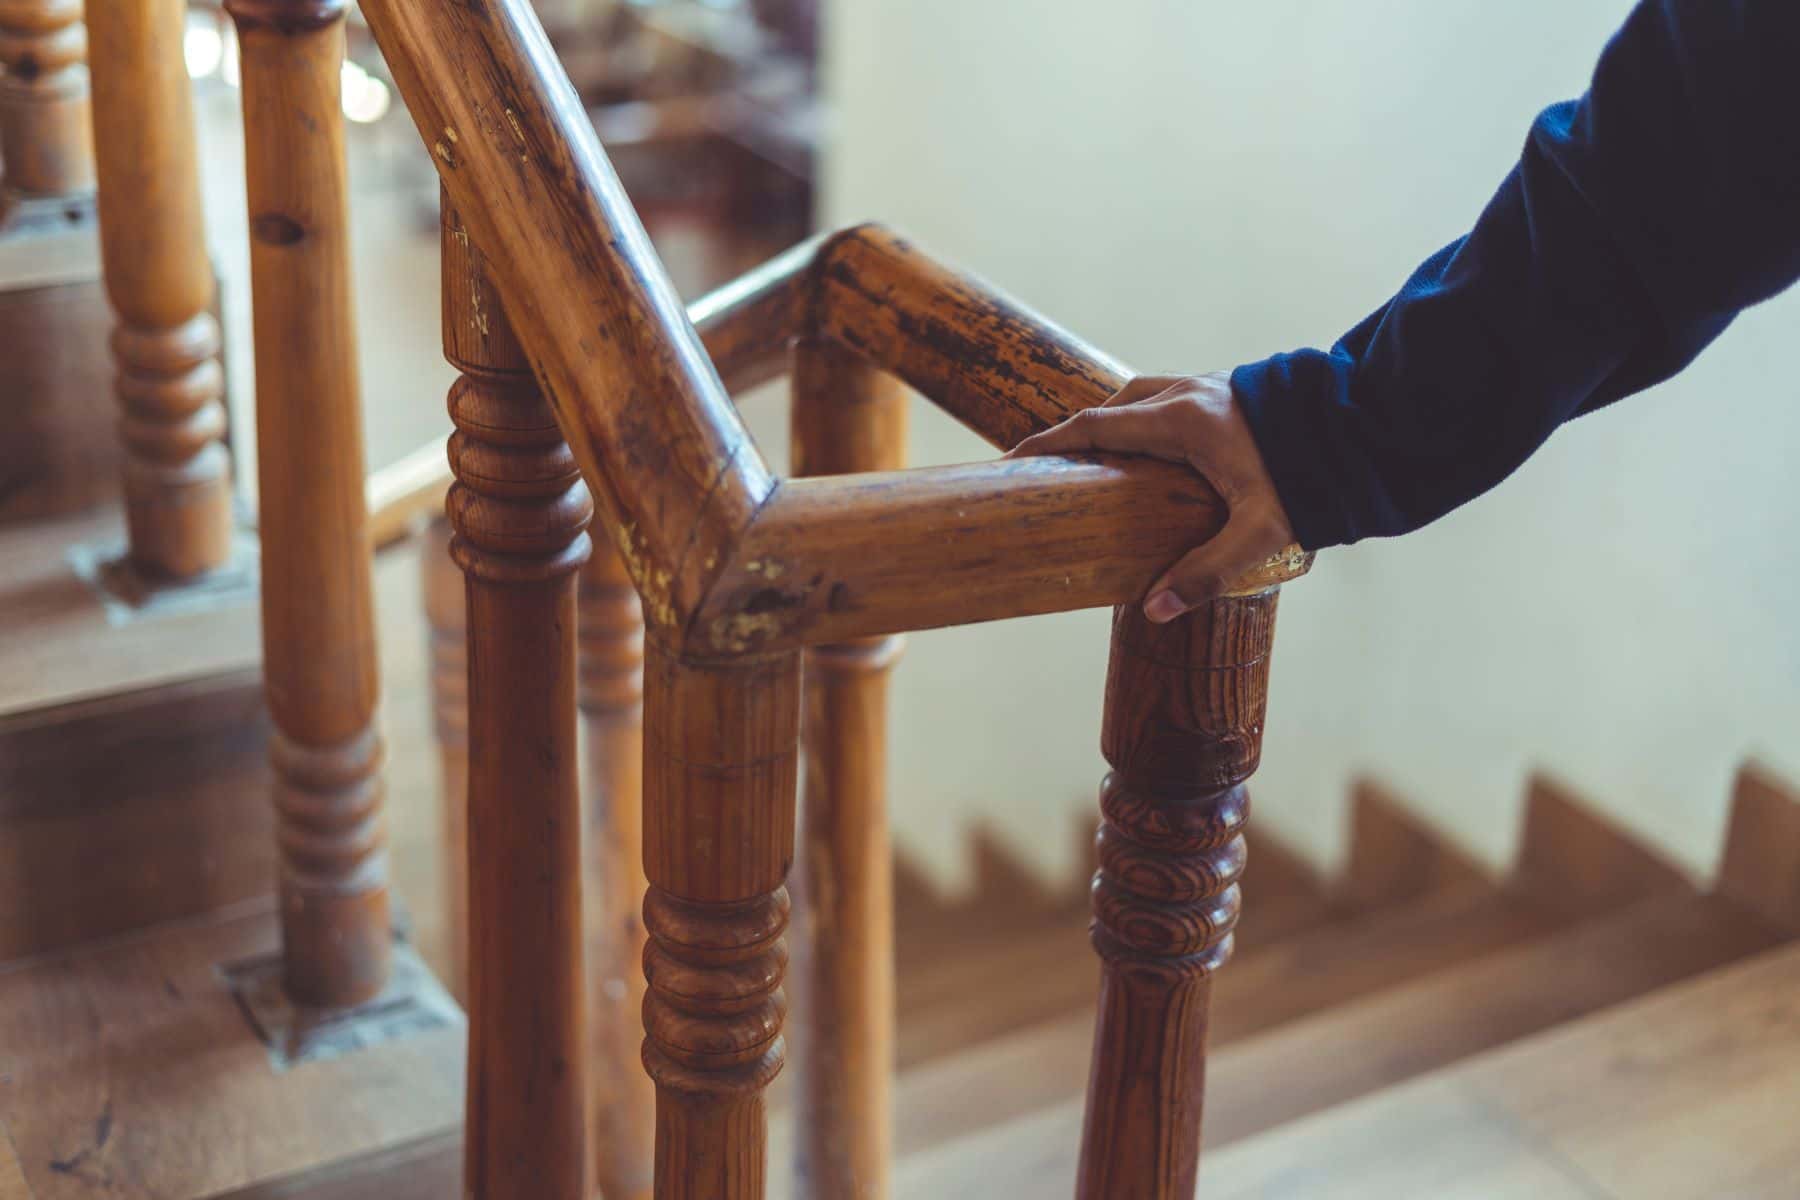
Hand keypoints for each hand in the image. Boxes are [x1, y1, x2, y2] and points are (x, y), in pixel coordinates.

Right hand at [1007, 372, 1295, 622]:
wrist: (1369, 428)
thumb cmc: (1315, 478)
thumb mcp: (1260, 533)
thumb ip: (1207, 572)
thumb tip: (1154, 610)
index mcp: (1183, 421)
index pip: (1097, 426)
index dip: (1052, 443)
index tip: (1017, 459)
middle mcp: (1191, 395)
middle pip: (1115, 406)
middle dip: (1080, 434)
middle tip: (1057, 467)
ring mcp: (1213, 387)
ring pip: (1144, 397)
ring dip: (1117, 423)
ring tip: (1103, 463)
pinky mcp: (1234, 392)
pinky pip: (1172, 400)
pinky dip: (1148, 420)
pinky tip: (1158, 452)